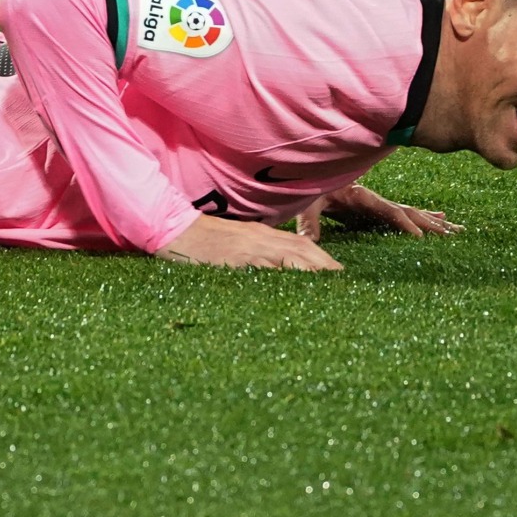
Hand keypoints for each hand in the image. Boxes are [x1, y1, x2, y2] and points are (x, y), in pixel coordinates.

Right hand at [155, 214, 342, 270]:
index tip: (338, 274)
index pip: (301, 244)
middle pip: (303, 248)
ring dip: (314, 270)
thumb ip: (257, 254)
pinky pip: (266, 268)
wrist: (172, 229)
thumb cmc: (202, 241)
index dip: (323, 259)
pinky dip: (285, 276)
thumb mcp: (235, 244)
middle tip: (344, 282)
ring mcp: (250, 248)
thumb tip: (278, 272)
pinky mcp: (236, 259)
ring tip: (331, 287)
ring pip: (291, 256)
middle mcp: (261, 238)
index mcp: (262, 235)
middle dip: (326, 265)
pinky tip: (297, 287)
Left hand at [294, 183, 463, 241]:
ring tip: (457, 230)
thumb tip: (308, 242)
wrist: (315, 172)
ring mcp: (380, 204)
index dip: (404, 224)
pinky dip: (426, 217)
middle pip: (410, 212)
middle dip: (431, 223)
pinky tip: (443, 219)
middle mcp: (377, 200)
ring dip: (435, 221)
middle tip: (452, 234)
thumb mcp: (308, 203)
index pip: (389, 212)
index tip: (420, 236)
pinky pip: (407, 214)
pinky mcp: (379, 209)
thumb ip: (309, 222)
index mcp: (363, 198)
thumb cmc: (311, 189)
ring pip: (414, 212)